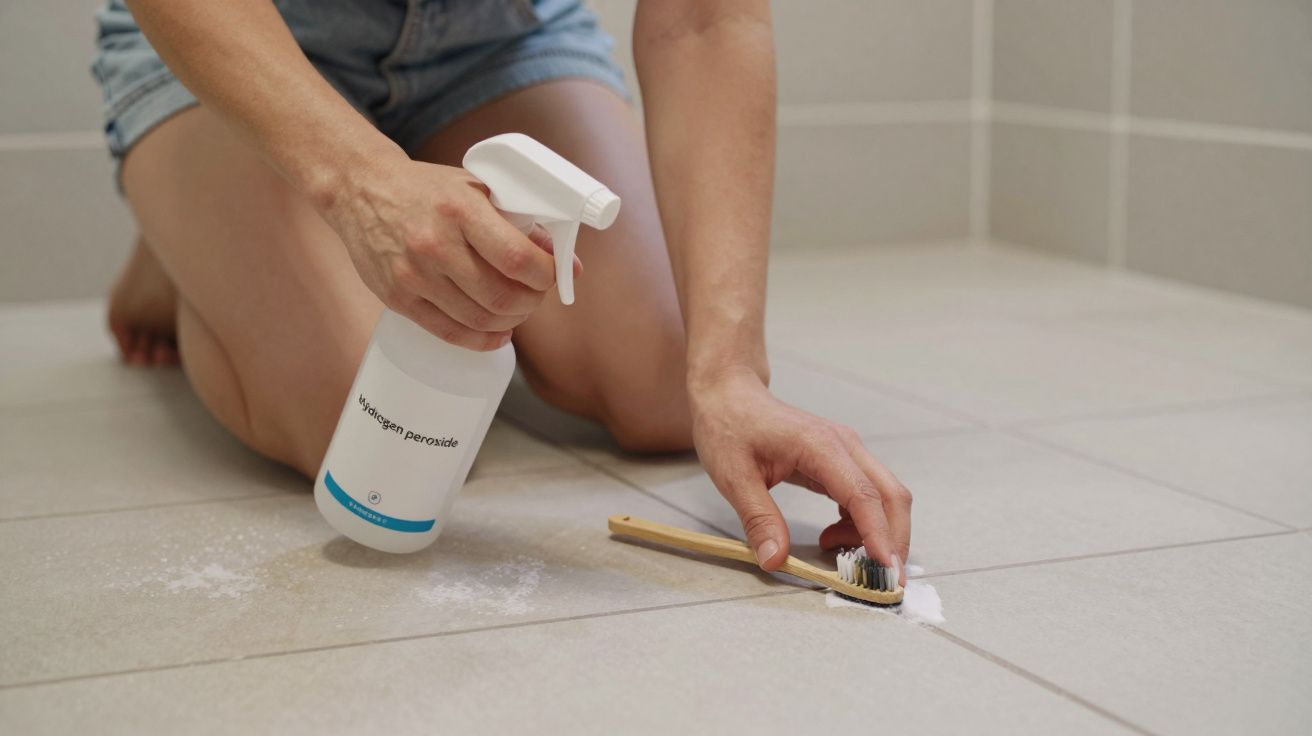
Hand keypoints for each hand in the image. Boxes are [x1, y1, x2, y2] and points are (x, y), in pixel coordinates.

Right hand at [318, 153, 579, 350]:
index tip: (554, 274)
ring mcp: (414, 275)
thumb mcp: (477, 188)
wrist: (361, 189)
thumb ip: (521, 222)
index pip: (517, 258)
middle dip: (532, 302)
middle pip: (502, 296)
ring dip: (510, 321)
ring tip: (516, 309)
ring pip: (480, 319)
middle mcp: (435, 244)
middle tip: (535, 294)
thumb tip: (568, 264)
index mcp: (460, 210)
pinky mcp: (398, 297)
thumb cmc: (428, 190)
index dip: (546, 275)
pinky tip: (497, 334)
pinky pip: (449, 332)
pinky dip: (482, 340)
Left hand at [689, 368, 912, 584]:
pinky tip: (831, 537)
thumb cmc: (729, 426)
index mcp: (820, 446)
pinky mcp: (841, 461)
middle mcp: (844, 446)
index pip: (863, 495)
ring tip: (839, 555)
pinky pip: (867, 496)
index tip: (886, 570)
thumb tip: (776, 560)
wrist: (729, 395)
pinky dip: (862, 524)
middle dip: (895, 541)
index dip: (878, 535)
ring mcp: (846, 452)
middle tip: (884, 583)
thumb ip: (758, 519)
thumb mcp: (734, 477)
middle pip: (891, 496)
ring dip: (877, 534)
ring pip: (885, 497)